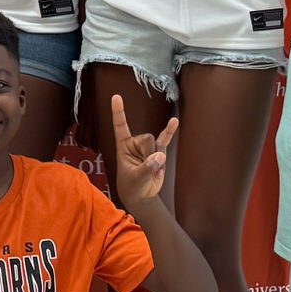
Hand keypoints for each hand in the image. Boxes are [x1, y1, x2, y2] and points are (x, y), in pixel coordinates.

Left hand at [108, 94, 177, 208]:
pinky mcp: (158, 151)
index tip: (116, 96)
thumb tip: (159, 156)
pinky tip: (174, 122)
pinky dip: (169, 131)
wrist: (142, 195)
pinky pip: (165, 139)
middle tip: (145, 169)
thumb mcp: (136, 178)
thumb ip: (147, 167)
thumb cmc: (132, 186)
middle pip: (146, 138)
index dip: (118, 112)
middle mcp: (135, 143)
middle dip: (149, 154)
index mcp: (122, 146)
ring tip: (151, 170)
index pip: (120, 126)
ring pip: (157, 144)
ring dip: (157, 159)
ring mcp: (147, 147)